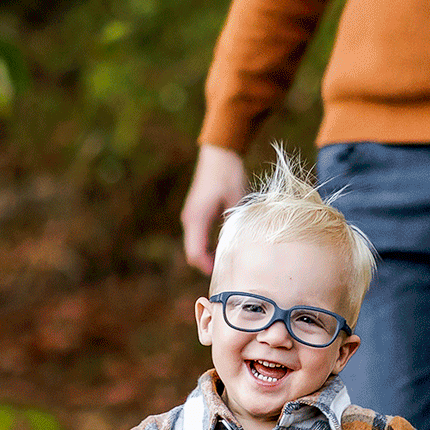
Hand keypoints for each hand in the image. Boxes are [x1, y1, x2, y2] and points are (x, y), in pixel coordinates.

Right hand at [180, 144, 247, 274]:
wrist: (218, 154)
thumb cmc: (228, 174)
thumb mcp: (236, 200)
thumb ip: (234, 224)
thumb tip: (240, 245)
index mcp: (197, 219)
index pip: (195, 253)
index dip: (207, 267)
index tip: (223, 275)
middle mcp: (189, 220)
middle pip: (193, 253)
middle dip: (207, 265)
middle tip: (228, 273)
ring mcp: (191, 217)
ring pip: (194, 246)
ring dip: (207, 256)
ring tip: (227, 262)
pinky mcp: (195, 214)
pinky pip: (197, 237)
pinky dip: (206, 247)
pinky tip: (223, 248)